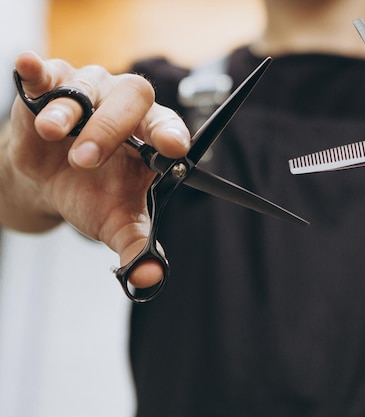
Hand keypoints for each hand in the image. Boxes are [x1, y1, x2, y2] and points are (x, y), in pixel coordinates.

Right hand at [6, 51, 190, 287]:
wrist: (48, 181)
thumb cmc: (92, 195)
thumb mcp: (114, 223)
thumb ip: (136, 247)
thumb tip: (150, 280)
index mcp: (150, 136)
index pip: (169, 127)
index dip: (172, 133)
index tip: (173, 148)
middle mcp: (125, 106)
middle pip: (132, 98)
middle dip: (110, 127)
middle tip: (86, 160)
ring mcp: (89, 91)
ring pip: (87, 86)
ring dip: (69, 110)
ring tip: (52, 133)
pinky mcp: (50, 85)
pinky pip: (45, 72)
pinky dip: (36, 69)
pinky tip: (28, 66)